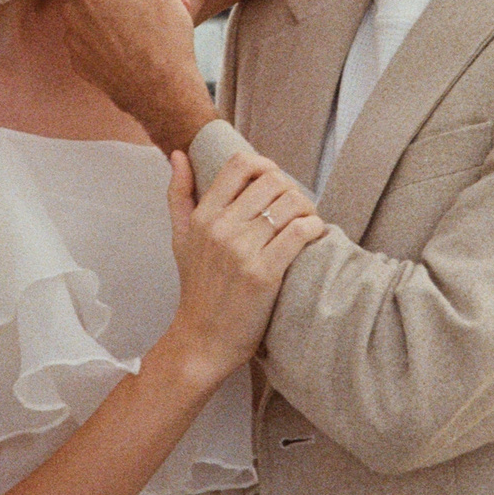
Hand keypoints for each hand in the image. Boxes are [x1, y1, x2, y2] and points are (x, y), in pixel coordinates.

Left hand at [51, 0, 218, 150]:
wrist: (163, 96)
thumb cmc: (163, 38)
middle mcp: (71, 10)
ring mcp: (73, 38)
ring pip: (95, 5)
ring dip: (123, 1)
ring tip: (165, 11)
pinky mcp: (81, 61)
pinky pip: (93, 31)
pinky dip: (115, 25)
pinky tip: (145, 36)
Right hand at [155, 149, 324, 381]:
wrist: (202, 340)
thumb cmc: (197, 288)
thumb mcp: (180, 239)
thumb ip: (178, 194)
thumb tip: (179, 154)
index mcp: (203, 216)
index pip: (240, 165)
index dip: (266, 165)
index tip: (275, 184)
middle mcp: (221, 228)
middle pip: (271, 180)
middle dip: (291, 189)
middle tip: (297, 207)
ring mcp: (242, 251)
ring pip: (290, 203)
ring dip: (307, 208)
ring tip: (307, 222)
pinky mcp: (264, 273)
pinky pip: (300, 232)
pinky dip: (314, 227)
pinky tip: (314, 235)